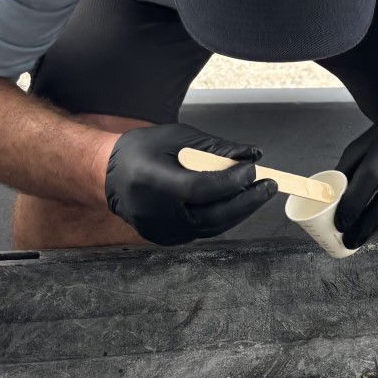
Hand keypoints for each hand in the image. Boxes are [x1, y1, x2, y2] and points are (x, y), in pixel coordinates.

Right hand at [105, 124, 277, 244]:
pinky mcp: (165, 238)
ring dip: (239, 211)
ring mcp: (159, 230)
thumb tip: (251, 155)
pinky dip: (222, 217)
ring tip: (257, 193)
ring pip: (211, 227)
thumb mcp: (178, 138)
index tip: (252, 169)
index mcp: (152, 182)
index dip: (231, 182)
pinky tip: (237, 203)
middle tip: (268, 185)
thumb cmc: (142, 151)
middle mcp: (154, 212)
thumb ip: (216, 149)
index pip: (200, 189)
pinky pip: (202, 231)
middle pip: (211, 215)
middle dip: (246, 201)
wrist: (109, 175)